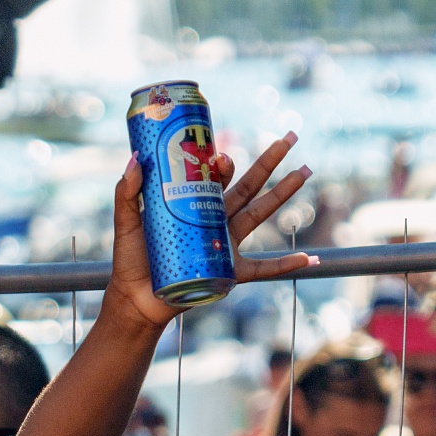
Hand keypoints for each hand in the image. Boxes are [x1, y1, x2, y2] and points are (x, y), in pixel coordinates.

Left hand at [103, 133, 315, 330]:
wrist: (135, 297)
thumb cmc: (132, 259)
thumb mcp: (126, 222)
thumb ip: (126, 192)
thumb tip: (136, 158)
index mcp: (192, 204)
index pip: (215, 177)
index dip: (222, 163)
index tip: (222, 155)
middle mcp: (214, 220)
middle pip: (248, 186)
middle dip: (269, 162)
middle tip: (291, 138)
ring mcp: (225, 245)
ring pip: (259, 214)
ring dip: (283, 194)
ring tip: (305, 172)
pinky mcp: (229, 273)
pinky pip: (263, 268)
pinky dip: (286, 265)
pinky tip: (309, 258)